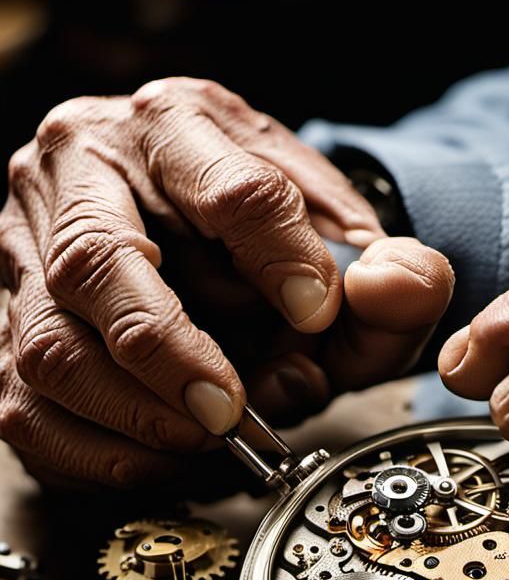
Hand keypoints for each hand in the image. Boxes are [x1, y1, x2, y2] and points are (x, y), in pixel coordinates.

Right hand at [0, 77, 452, 486]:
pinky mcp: (9, 322)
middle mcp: (82, 174)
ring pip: (52, 347)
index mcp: (178, 127)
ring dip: (139, 414)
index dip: (282, 261)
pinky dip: (100, 451)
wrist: (211, 236)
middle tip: (231, 410)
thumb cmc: (271, 242)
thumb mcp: (345, 247)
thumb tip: (398, 285)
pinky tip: (161, 452)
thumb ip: (394, 275)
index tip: (319, 314)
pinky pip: (29, 406)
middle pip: (98, 264)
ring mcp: (30, 249)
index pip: (231, 188)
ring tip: (207, 431)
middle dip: (175, 354)